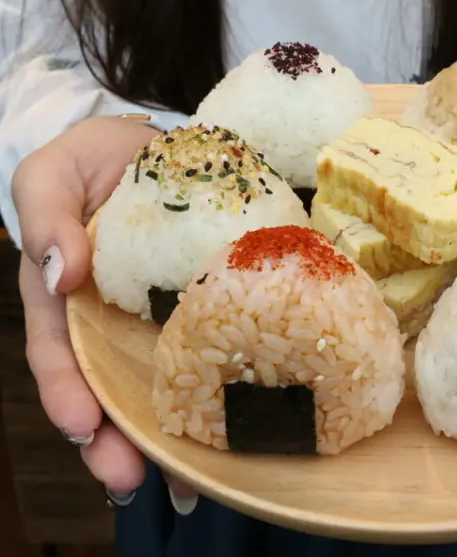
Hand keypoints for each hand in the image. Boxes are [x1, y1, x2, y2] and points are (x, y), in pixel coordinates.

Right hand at [13, 116, 197, 513]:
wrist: (155, 145)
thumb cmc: (93, 159)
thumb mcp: (53, 174)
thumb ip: (45, 217)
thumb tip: (60, 271)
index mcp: (64, 297)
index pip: (58, 355)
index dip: (66, 394)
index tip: (83, 428)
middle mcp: (109, 321)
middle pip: (104, 391)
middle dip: (113, 443)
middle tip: (131, 482)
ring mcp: (157, 319)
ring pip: (157, 388)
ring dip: (168, 439)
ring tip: (189, 483)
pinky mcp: (203, 307)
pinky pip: (210, 352)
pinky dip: (217, 392)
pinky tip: (238, 427)